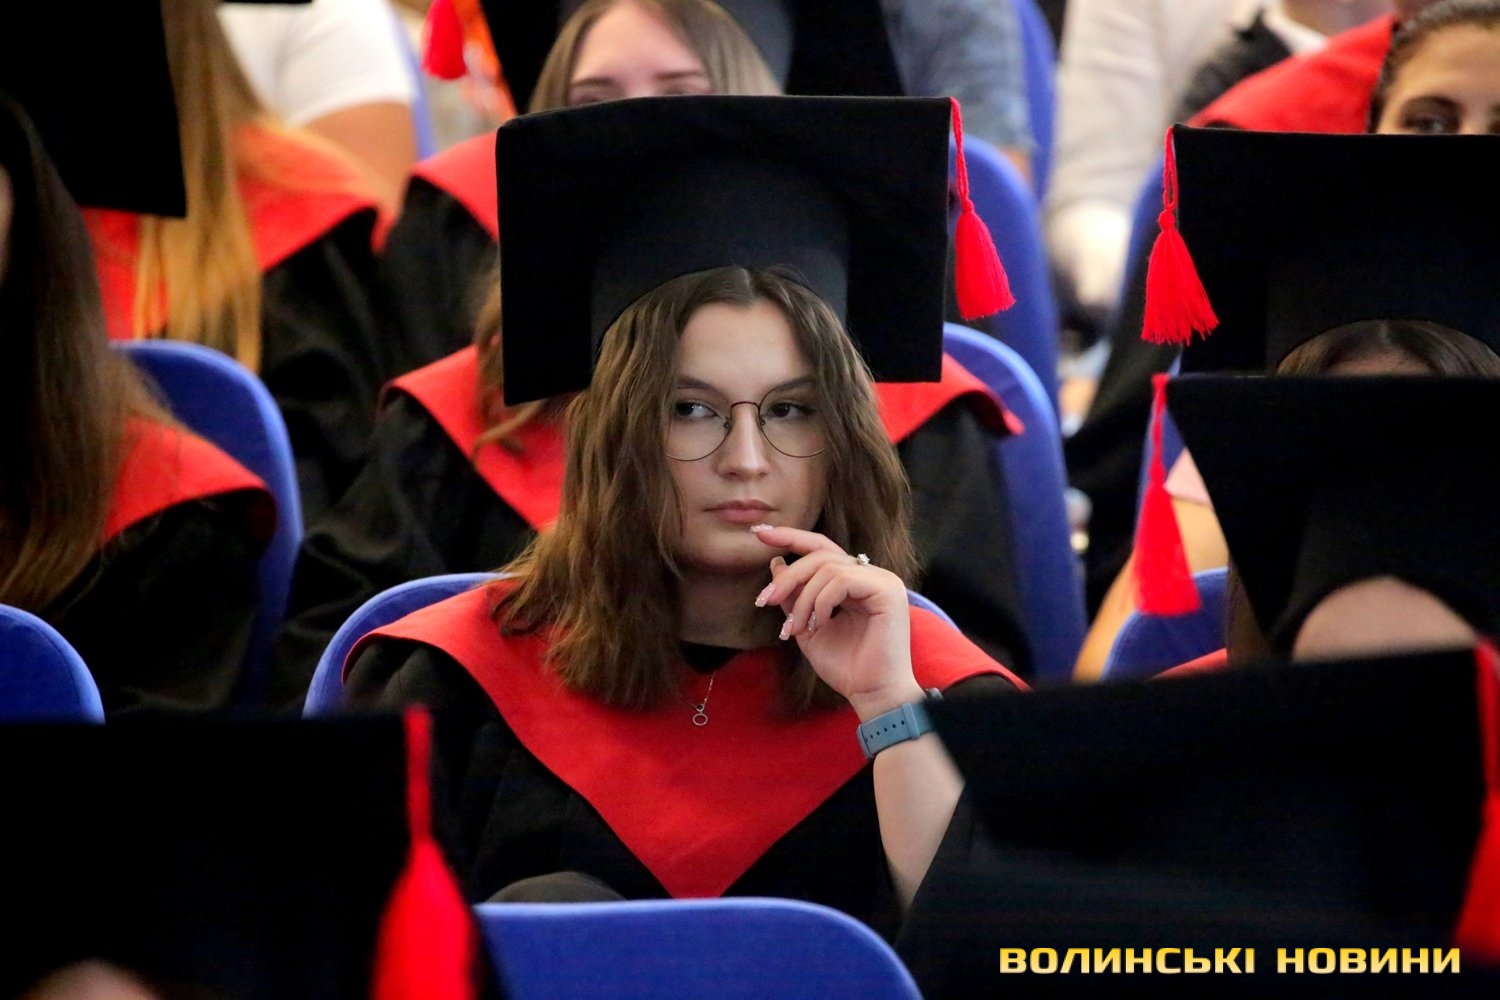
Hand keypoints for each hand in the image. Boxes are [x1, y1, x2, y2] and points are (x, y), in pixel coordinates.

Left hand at [749, 525, 922, 718]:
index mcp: (855, 581)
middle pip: (820, 554)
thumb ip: (793, 597)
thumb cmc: (845, 666)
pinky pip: (842, 580)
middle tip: (765, 599)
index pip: (821, 549)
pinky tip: (819, 623)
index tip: (759, 535)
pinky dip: (822, 601)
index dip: (791, 537)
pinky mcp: (887, 590)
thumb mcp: (807, 626)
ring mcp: (882, 580)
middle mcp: (871, 575)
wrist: (871, 695)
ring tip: (796, 628)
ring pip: (828, 568)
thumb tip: (775, 564)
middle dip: (789, 575)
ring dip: (802, 598)